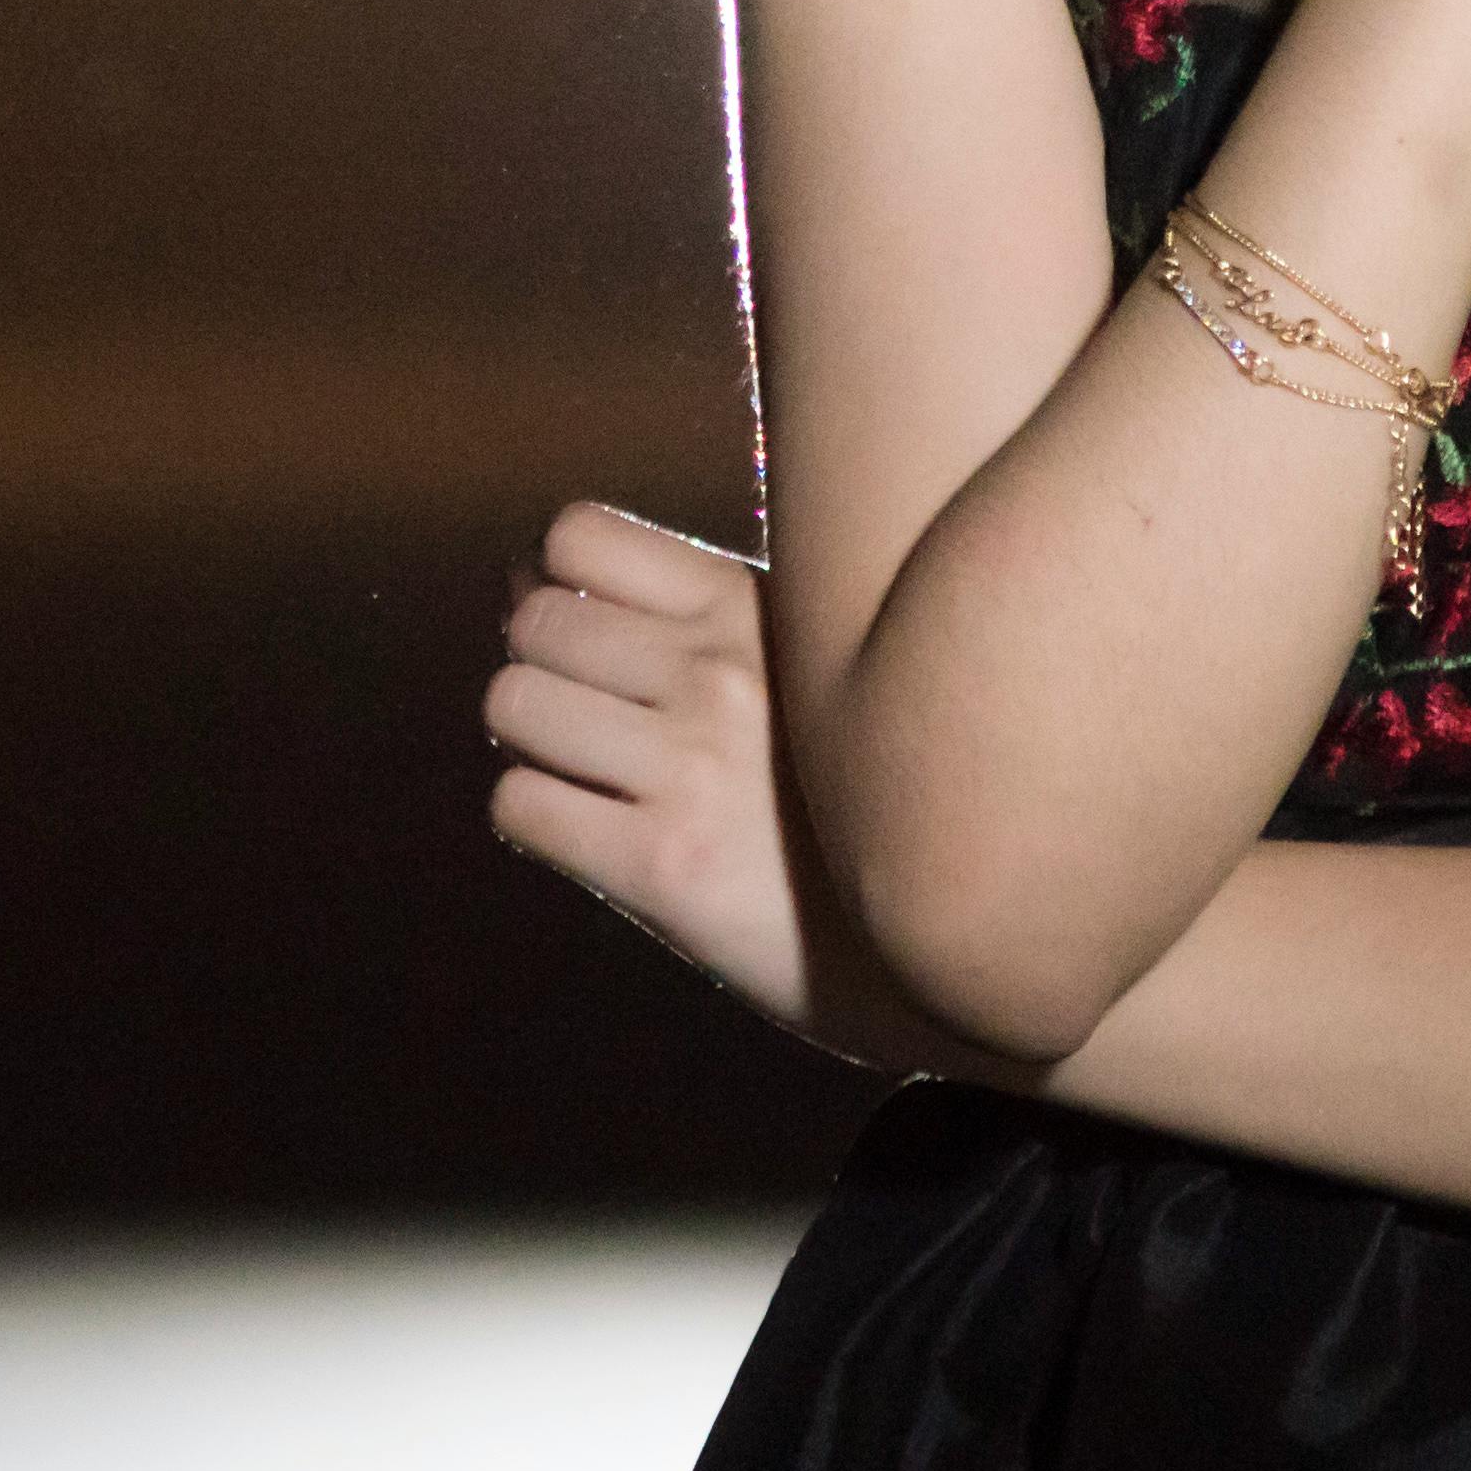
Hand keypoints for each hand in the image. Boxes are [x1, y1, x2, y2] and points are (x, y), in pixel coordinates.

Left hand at [488, 500, 1009, 1078]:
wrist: (960, 933)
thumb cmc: (865, 793)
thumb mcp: (810, 668)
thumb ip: (689, 616)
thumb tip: (519, 577)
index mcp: (754, 607)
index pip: (577, 537)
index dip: (561, 586)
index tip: (595, 637)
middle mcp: (720, 673)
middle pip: (533, 622)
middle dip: (543, 668)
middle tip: (589, 722)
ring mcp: (691, 769)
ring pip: (510, 702)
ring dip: (532, 740)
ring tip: (588, 774)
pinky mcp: (665, 868)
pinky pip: (520, 805)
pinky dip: (535, 816)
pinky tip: (592, 835)